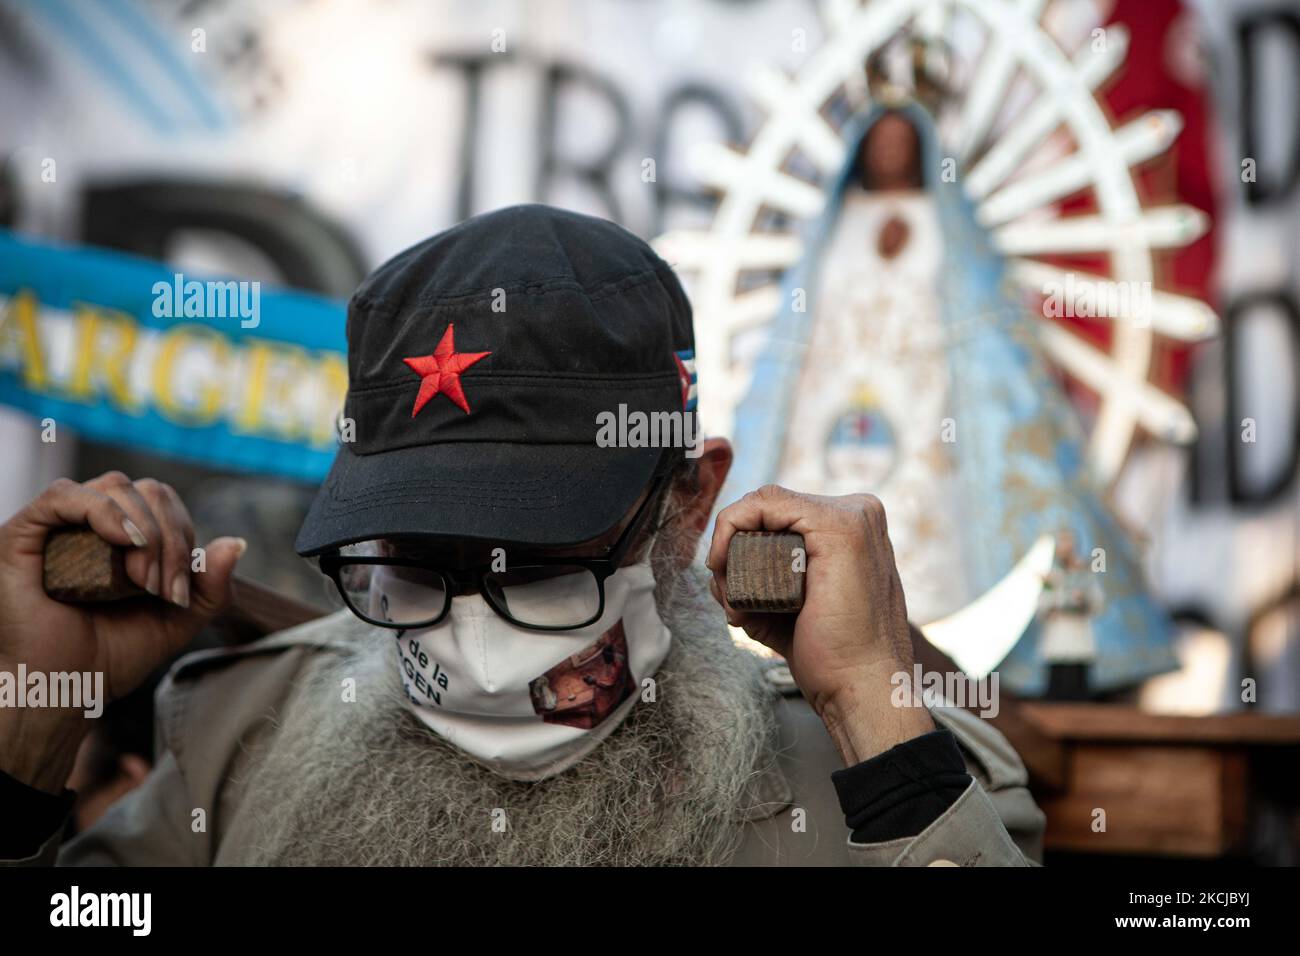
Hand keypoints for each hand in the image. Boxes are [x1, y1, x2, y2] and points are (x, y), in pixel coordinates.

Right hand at [0, 472, 244, 792]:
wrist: (61, 690)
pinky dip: (105, 511)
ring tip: (142, 582)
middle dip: (171, 538)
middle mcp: (90, 523)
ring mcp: (56, 525)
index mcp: (123, 535)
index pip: (165, 503)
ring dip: (146, 533)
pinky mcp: (23, 533)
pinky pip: (64, 495)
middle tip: (161, 589)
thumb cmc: (110, 656)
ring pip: (116, 487)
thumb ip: (211, 587)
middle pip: (147, 491)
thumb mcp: (176, 620)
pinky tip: (126, 541)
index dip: (184, 536)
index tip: (179, 591)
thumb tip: (238, 542)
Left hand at [706, 485, 932, 764]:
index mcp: (854, 528)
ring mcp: (853, 516)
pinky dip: (731, 528)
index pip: (781, 513)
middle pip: (770, 509)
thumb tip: (719, 568)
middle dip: (734, 547)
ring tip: (735, 598)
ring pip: (762, 503)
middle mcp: (859, 513)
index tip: (729, 585)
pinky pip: (764, 503)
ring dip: (730, 545)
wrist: (861, 688)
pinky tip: (725, 564)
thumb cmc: (830, 657)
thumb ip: (760, 579)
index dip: (741, 540)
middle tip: (730, 597)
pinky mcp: (839, 526)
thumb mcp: (789, 605)